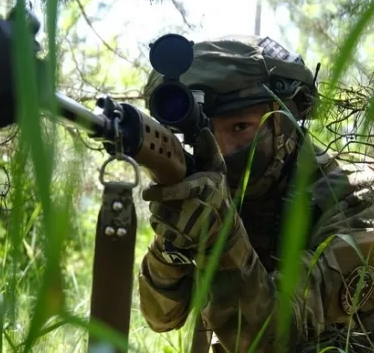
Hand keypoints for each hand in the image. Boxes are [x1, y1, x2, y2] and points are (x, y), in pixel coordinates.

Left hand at [142, 127, 237, 266]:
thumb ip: (210, 151)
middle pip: (166, 206)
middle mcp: (199, 210)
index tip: (148, 192)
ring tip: (162, 205)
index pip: (183, 191)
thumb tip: (205, 132)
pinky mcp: (184, 241)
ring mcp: (192, 228)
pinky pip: (160, 230)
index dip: (165, 192)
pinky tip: (164, 218)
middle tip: (153, 193)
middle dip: (156, 200)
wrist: (224, 230)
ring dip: (156, 210)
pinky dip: (157, 223)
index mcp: (205, 190)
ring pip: (160, 218)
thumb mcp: (218, 171)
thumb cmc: (218, 194)